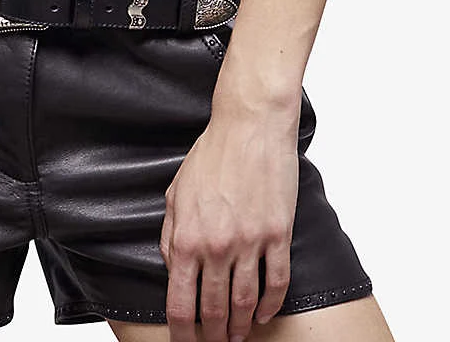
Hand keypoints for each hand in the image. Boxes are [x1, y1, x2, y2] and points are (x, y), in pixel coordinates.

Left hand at [160, 100, 299, 340]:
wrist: (249, 128)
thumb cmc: (211, 156)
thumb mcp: (175, 193)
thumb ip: (171, 235)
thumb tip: (173, 270)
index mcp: (188, 237)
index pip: (181, 302)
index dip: (183, 332)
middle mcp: (217, 245)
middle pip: (214, 309)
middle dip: (214, 335)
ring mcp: (250, 243)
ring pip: (246, 302)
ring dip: (241, 326)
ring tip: (238, 336)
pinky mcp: (277, 235)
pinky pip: (277, 283)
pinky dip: (270, 306)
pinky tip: (264, 315)